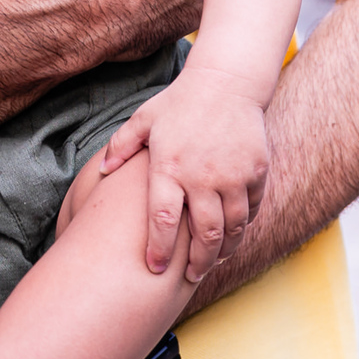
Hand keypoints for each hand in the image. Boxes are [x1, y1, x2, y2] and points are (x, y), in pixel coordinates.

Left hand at [102, 67, 269, 280]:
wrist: (227, 81)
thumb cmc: (180, 102)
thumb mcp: (144, 119)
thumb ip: (121, 146)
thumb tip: (102, 170)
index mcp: (170, 166)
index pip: (163, 220)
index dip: (159, 249)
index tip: (155, 269)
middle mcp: (203, 175)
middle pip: (204, 235)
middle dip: (198, 263)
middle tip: (191, 277)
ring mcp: (233, 175)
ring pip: (233, 228)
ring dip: (223, 250)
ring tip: (212, 261)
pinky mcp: (256, 172)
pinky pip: (251, 210)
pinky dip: (243, 226)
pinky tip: (233, 233)